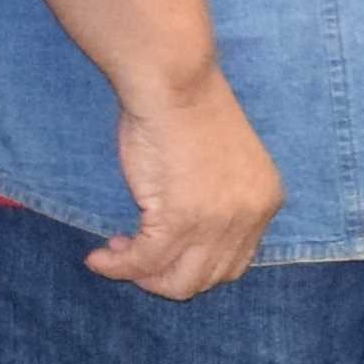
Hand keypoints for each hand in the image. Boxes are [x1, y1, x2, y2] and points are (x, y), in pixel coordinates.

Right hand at [97, 64, 285, 298]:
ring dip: (142, 277)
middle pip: (207, 279)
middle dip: (166, 276)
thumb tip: (184, 246)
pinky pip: (142, 263)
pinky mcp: (178, 219)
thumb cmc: (188, 109)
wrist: (174, 81)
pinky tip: (97, 258)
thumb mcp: (222, 164)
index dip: (193, 265)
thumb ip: (218, 203)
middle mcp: (249, 217)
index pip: (235, 263)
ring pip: (178, 283)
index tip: (162, 251)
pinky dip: (116, 268)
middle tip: (135, 255)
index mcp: (265, 200)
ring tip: (117, 254)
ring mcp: (216, 222)